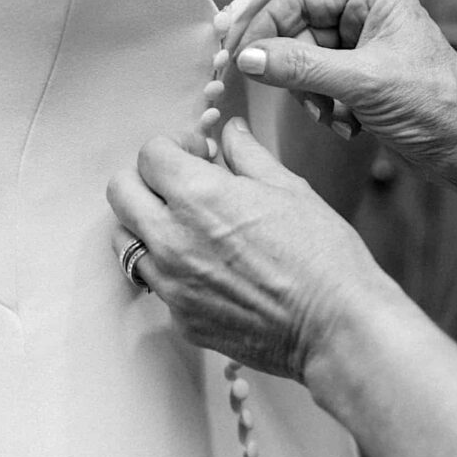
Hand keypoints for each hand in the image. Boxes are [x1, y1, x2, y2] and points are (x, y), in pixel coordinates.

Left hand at [105, 118, 386, 381]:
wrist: (335, 325)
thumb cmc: (322, 255)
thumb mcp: (290, 189)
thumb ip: (248, 154)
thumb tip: (230, 131)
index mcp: (199, 195)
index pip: (150, 154)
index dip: (176, 145)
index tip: (199, 153)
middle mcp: (172, 238)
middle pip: (120, 191)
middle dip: (148, 178)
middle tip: (182, 183)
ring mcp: (170, 283)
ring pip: (124, 239)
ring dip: (147, 222)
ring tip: (188, 225)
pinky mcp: (179, 317)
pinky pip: (154, 281)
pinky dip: (169, 266)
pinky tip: (207, 264)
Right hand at [235, 0, 456, 212]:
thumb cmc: (437, 107)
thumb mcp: (361, 83)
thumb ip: (301, 66)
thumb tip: (249, 57)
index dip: (267, 24)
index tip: (240, 53)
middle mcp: (371, 18)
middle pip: (301, 33)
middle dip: (298, 71)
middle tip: (301, 97)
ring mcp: (368, 52)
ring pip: (308, 65)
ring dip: (314, 97)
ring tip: (337, 116)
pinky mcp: (367, 83)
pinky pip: (324, 89)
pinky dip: (329, 111)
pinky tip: (351, 127)